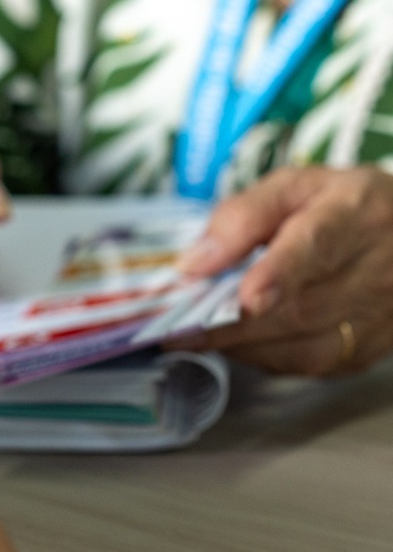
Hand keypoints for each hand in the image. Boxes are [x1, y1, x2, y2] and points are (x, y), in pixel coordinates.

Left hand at [170, 166, 392, 374]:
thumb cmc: (338, 206)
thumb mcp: (292, 187)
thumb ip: (242, 216)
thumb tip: (196, 262)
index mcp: (353, 215)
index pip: (316, 246)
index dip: (279, 274)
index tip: (246, 297)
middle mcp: (377, 269)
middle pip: (302, 308)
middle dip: (233, 323)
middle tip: (179, 329)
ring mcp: (379, 315)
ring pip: (307, 347)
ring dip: (244, 345)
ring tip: (198, 334)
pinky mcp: (369, 348)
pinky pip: (313, 364)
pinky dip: (267, 358)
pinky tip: (239, 341)